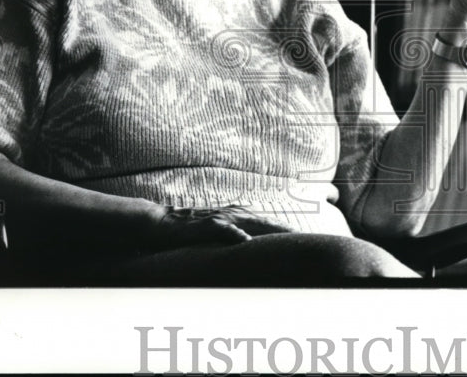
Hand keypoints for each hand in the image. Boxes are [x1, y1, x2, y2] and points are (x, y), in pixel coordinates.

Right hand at [148, 205, 293, 248]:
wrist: (162, 222)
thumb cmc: (189, 231)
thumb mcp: (215, 234)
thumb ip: (231, 239)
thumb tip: (247, 251)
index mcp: (236, 217)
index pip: (266, 224)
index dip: (284, 231)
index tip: (303, 239)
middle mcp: (232, 214)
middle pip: (264, 222)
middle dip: (284, 230)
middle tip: (304, 239)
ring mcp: (220, 218)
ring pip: (250, 222)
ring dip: (268, 229)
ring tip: (287, 237)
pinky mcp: (206, 224)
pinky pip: (223, 229)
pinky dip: (235, 234)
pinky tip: (246, 241)